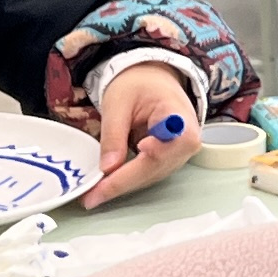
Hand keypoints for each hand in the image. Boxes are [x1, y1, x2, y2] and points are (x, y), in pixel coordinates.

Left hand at [78, 66, 205, 209]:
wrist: (154, 79)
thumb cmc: (139, 84)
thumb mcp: (118, 102)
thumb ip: (113, 134)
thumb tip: (107, 168)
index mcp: (180, 120)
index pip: (160, 150)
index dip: (139, 165)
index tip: (118, 170)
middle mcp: (187, 143)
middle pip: (153, 169)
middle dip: (121, 184)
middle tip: (90, 197)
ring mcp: (179, 154)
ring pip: (150, 177)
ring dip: (122, 186)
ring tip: (93, 194)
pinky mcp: (169, 160)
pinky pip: (147, 174)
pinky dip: (126, 180)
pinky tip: (106, 185)